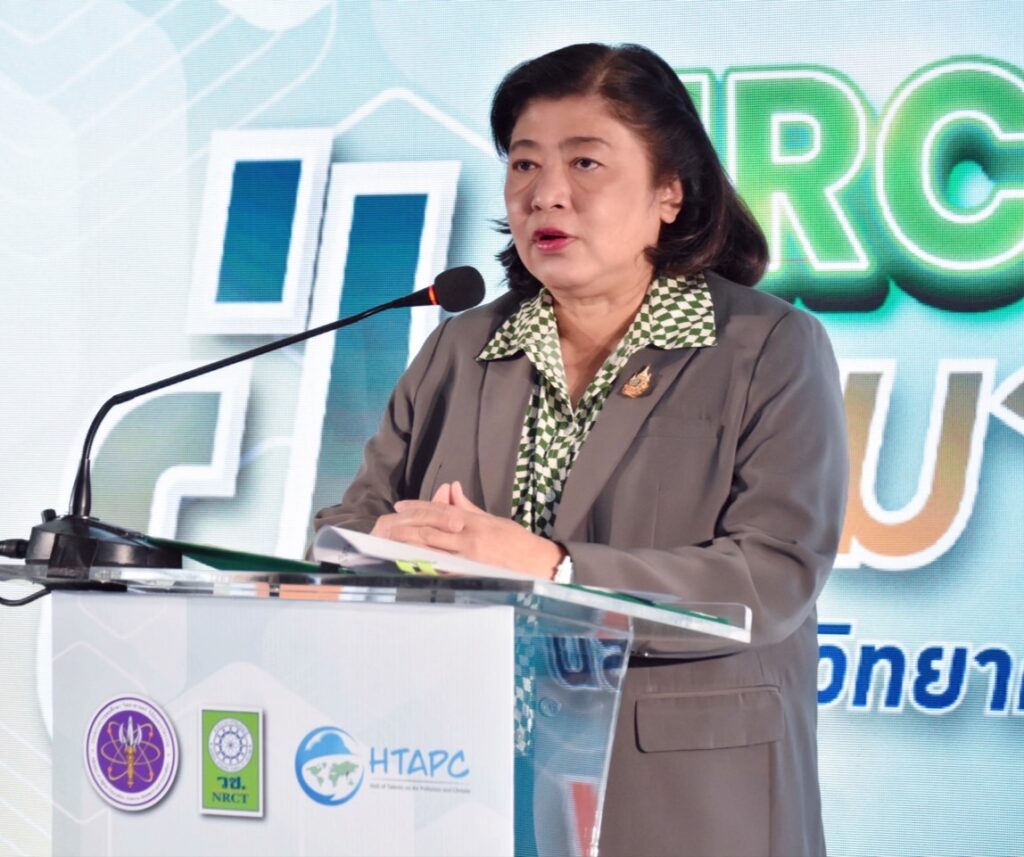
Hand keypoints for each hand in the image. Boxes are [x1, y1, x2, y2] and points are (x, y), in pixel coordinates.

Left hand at [371, 481, 564, 579]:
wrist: (540, 565)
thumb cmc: (518, 542)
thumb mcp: (494, 519)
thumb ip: (469, 507)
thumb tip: (452, 490)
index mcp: (475, 522)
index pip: (441, 511)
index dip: (419, 508)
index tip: (401, 506)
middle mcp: (470, 538)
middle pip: (431, 530)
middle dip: (407, 526)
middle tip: (388, 523)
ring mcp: (469, 559)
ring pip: (432, 549)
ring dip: (409, 545)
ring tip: (390, 541)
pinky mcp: (470, 577)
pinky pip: (443, 571)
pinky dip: (425, 567)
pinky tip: (409, 565)